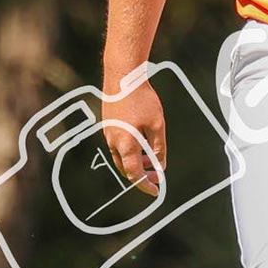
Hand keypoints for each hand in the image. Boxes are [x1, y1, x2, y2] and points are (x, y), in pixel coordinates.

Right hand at [102, 76, 166, 196]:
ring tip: (150, 157)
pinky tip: (141, 140)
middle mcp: (113, 142)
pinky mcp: (107, 123)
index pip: (134, 174)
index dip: (145, 185)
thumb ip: (158, 147)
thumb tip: (159, 165)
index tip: (155, 190)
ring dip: (135, 160)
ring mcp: (108, 132)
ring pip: (121, 155)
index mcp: (126, 145)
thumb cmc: (140, 99)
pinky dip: (129, 149)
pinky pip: (117, 144)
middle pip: (126, 167)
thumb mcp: (157, 125)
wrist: (122, 77)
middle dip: (141, 173)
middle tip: (155, 174)